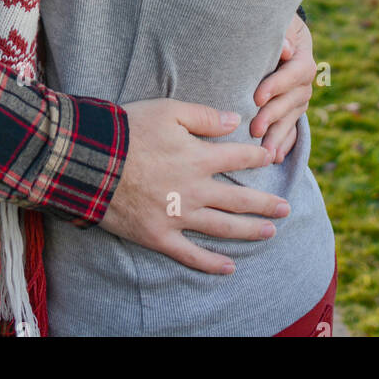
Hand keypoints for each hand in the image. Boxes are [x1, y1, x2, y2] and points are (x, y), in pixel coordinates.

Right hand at [100, 99, 289, 274]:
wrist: (92, 161)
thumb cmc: (129, 130)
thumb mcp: (168, 111)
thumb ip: (204, 117)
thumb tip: (234, 121)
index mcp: (199, 157)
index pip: (238, 159)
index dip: (258, 159)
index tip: (271, 159)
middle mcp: (195, 190)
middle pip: (238, 199)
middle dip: (265, 204)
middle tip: (286, 208)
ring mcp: (178, 216)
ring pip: (222, 227)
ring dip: (249, 231)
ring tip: (270, 233)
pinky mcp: (159, 236)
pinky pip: (190, 255)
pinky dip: (211, 263)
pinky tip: (229, 267)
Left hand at [251, 13, 316, 161]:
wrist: (278, 35)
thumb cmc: (272, 26)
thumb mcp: (278, 23)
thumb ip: (281, 35)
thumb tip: (285, 49)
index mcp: (303, 57)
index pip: (295, 72)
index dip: (278, 85)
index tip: (257, 96)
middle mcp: (304, 82)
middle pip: (293, 100)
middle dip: (273, 116)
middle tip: (254, 129)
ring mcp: (300, 99)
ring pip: (292, 118)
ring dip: (278, 136)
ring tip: (264, 153)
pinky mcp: (292, 111)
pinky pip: (293, 129)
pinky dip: (285, 143)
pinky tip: (276, 156)